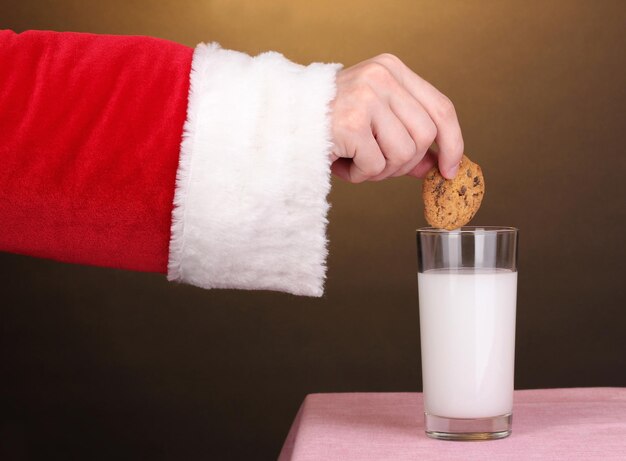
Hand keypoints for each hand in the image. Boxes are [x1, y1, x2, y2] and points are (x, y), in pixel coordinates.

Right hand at [330, 54, 463, 182]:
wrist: (280, 120)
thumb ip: (406, 137)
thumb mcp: (374, 120)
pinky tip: (342, 163)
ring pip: (403, 154)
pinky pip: (375, 166)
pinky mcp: (350, 122)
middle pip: (425, 136)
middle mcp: (382, 77)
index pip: (440, 108)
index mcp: (392, 69)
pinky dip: (359, 175)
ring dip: (381, 170)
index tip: (451, 169)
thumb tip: (437, 165)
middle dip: (406, 162)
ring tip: (356, 162)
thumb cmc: (328, 121)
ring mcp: (366, 98)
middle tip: (379, 165)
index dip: (452, 142)